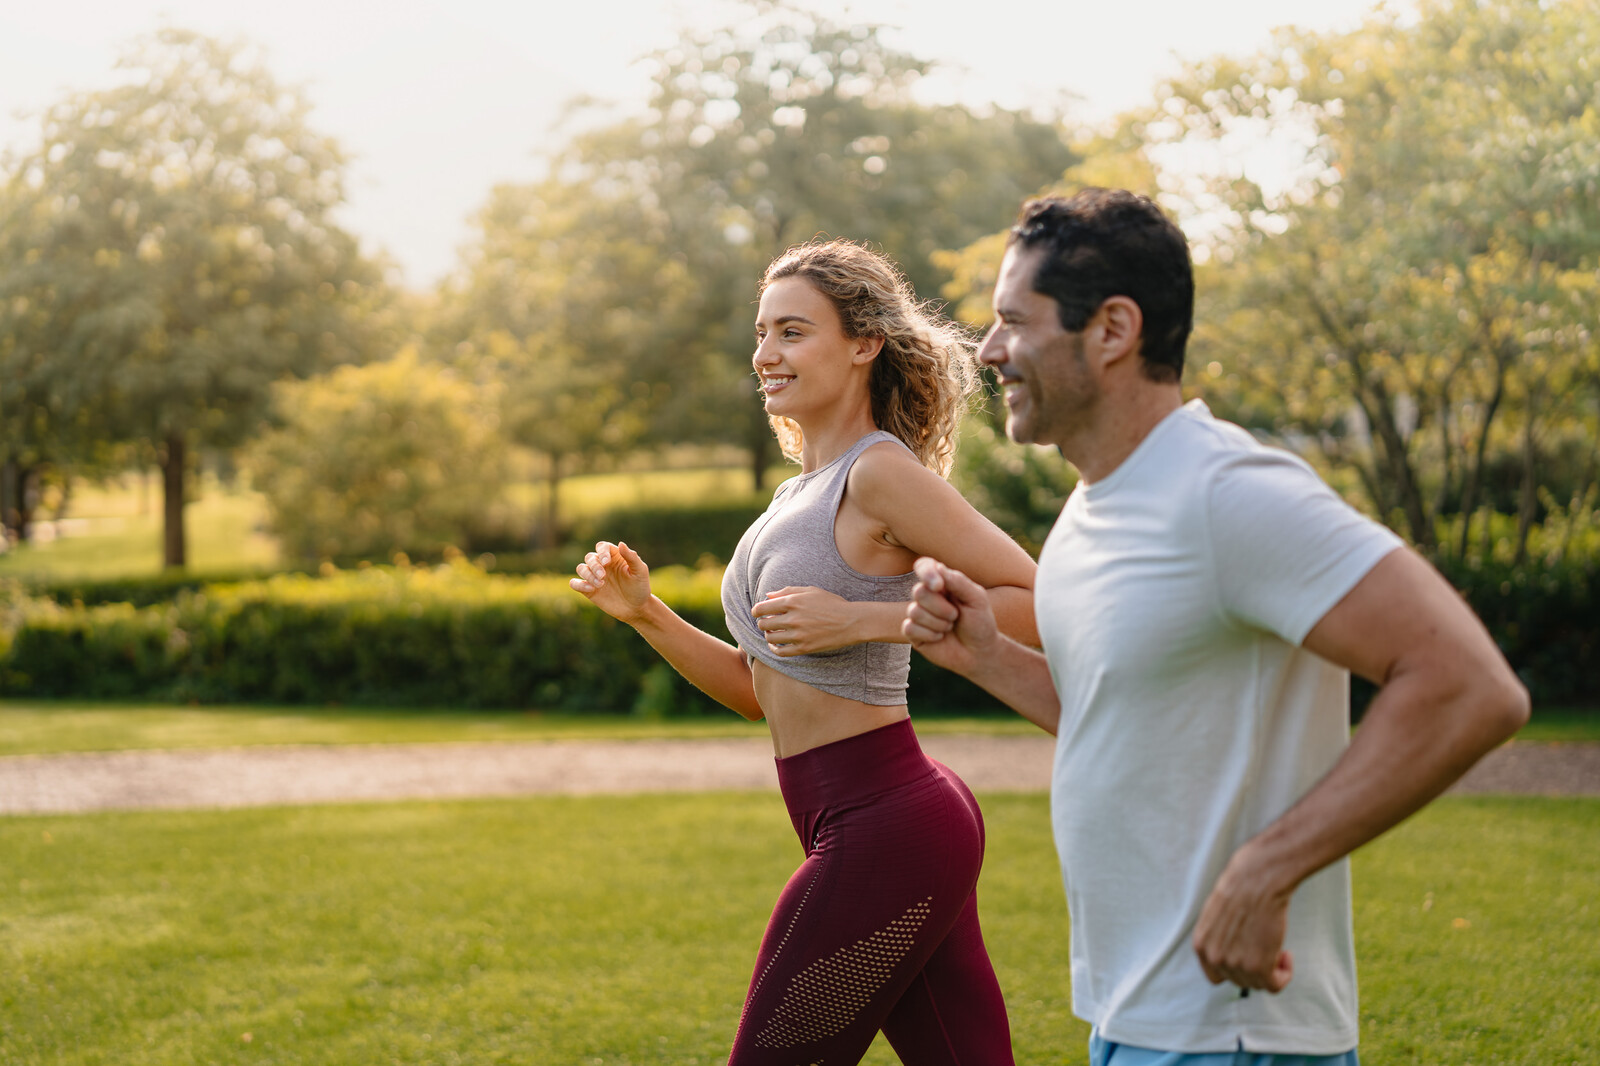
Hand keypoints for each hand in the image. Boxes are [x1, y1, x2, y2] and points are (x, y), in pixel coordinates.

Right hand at [569, 541, 651, 624]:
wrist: (636, 608)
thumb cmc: (640, 587)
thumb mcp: (640, 571)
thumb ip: (631, 557)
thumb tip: (620, 543)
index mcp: (614, 556)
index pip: (602, 547)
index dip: (602, 552)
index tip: (607, 562)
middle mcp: (602, 565)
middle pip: (590, 557)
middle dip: (595, 565)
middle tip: (603, 576)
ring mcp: (594, 577)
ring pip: (581, 568)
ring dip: (587, 575)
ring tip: (600, 585)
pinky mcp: (588, 590)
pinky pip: (575, 583)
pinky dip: (578, 584)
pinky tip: (590, 589)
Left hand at [751, 586, 858, 655]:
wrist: (851, 621)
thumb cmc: (831, 603)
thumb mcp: (811, 591)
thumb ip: (788, 591)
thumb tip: (768, 596)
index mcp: (793, 601)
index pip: (763, 608)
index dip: (756, 611)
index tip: (757, 613)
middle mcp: (793, 618)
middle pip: (764, 624)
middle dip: (762, 623)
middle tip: (767, 623)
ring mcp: (798, 634)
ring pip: (771, 638)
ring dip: (768, 635)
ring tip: (773, 632)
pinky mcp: (804, 647)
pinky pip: (780, 651)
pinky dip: (773, 648)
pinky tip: (774, 645)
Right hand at [902, 557, 999, 677]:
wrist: (979, 653)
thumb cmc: (980, 623)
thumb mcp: (976, 599)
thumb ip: (958, 582)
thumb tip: (938, 568)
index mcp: (942, 583)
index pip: (924, 566)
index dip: (926, 572)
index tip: (938, 586)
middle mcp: (927, 596)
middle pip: (919, 591)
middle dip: (941, 607)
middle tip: (956, 616)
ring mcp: (919, 614)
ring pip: (915, 611)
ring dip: (938, 623)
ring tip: (950, 627)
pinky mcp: (913, 632)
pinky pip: (909, 628)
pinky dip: (930, 635)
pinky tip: (939, 638)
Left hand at [1192, 845, 1295, 992]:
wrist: (1257, 879)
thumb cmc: (1241, 889)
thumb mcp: (1215, 916)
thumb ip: (1217, 939)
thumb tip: (1231, 953)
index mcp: (1201, 946)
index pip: (1216, 976)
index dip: (1235, 970)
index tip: (1249, 958)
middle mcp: (1214, 958)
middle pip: (1239, 981)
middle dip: (1255, 968)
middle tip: (1268, 947)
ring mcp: (1235, 965)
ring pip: (1258, 983)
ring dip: (1271, 969)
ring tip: (1277, 946)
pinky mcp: (1259, 967)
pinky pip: (1275, 985)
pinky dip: (1284, 975)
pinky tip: (1287, 955)